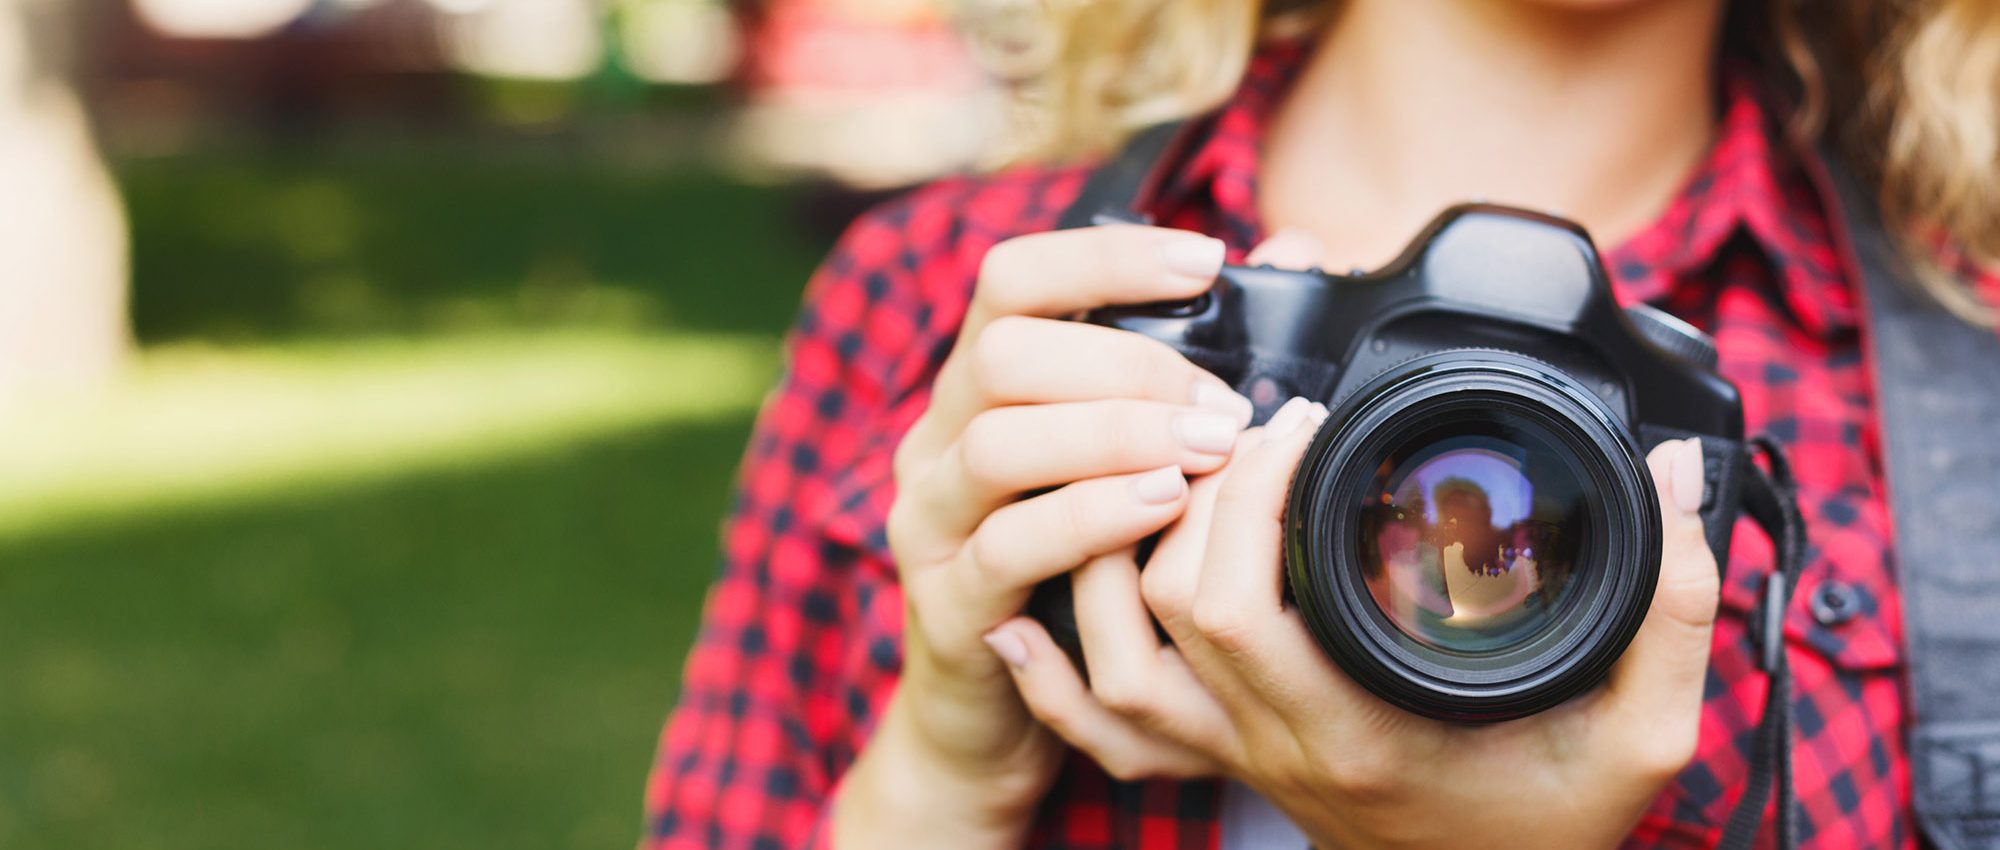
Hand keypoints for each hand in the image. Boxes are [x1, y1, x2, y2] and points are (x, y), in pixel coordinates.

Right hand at [832, 224, 1253, 847]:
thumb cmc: (1079, 569)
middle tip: (1222, 406)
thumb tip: (1297, 252)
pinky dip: (1091, 519)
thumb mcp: (1126, 456)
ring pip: (998, 446)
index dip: (1105, 256)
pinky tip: (1162, 508)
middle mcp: (935, 440)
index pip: (1012, 279)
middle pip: (1003, 354)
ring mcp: (930, 522)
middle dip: (1127, 367)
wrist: (992, 715)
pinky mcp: (948, 602)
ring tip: (1206, 451)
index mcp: (976, 387)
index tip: (1208, 260)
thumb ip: (1197, 357)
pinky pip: (1009, 546)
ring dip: (1114, 437)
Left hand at [992, 401, 1722, 848]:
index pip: (1238, 601)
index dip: (1246, 492)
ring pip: (1117, 657)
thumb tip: (1677, 474)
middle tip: (1245, 422)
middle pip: (1162, 605)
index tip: (1303, 416)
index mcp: (1356, 726)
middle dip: (1187, 493)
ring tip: (1170, 470)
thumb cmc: (1560, 829)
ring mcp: (1239, 757)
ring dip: (1118, 554)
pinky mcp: (1226, 761)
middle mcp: (1275, 743)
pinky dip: (1052, 676)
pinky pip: (1106, 729)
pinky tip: (1026, 619)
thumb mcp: (1648, 737)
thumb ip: (1672, 608)